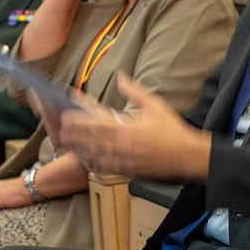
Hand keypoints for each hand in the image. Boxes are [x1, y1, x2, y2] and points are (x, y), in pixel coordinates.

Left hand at [58, 73, 209, 179]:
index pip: (95, 125)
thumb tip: (121, 76)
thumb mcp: (154, 105)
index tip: (67, 117)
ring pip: (94, 156)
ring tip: (70, 145)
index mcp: (126, 129)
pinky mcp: (128, 172)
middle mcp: (121, 147)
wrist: (187, 157)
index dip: (78, 122)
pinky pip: (105, 169)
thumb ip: (134, 91)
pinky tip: (88, 159)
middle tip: (61, 131)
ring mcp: (123, 162)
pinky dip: (93, 164)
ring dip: (80, 150)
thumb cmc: (173, 131)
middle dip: (74, 136)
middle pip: (90, 142)